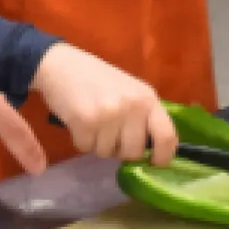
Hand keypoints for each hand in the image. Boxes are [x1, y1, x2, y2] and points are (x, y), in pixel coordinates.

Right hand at [32, 43, 176, 164]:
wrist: (61, 65)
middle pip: (134, 152)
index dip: (163, 157)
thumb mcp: (129, 92)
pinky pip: (86, 148)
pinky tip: (79, 122)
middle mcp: (132, 107)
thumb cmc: (97, 79)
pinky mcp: (86, 122)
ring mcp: (109, 115)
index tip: (153, 163)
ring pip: (108, 153)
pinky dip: (81, 140)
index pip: (167, 136)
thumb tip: (151, 151)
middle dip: (120, 150)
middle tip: (110, 134)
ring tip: (92, 122)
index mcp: (148, 98)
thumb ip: (143, 117)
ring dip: (98, 144)